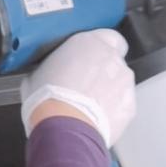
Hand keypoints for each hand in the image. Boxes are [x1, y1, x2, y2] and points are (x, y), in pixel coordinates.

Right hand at [21, 29, 135, 148]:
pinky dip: (114, 110)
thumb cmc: (48, 101)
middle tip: (84, 84)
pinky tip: (96, 117)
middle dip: (103, 71)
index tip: (91, 57)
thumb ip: (50, 66)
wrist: (63, 130)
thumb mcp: (36, 74)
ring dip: (109, 90)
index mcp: (89, 43)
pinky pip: (123, 104)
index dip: (101, 47)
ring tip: (89, 106)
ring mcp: (124, 82)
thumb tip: (44, 73)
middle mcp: (111, 58)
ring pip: (121, 82)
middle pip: (114, 60)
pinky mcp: (129, 106)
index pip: (108, 36)